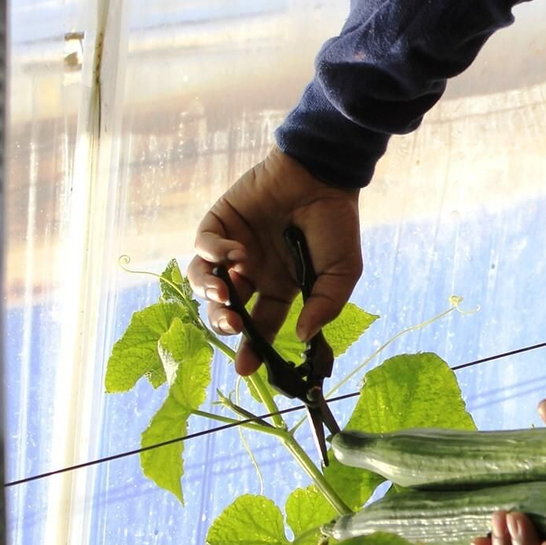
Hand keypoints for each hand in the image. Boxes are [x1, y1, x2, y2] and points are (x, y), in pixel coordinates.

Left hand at [186, 147, 361, 375]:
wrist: (323, 176)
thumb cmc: (336, 224)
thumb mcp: (342, 273)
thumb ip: (324, 306)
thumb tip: (304, 337)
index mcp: (280, 287)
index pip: (260, 325)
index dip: (252, 348)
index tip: (246, 368)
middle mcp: (253, 272)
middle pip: (226, 308)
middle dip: (224, 323)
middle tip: (233, 325)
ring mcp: (233, 247)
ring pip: (204, 280)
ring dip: (210, 292)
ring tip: (227, 293)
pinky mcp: (220, 222)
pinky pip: (203, 245)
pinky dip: (213, 253)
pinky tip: (236, 252)